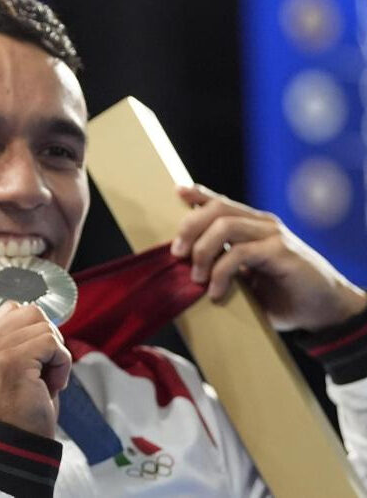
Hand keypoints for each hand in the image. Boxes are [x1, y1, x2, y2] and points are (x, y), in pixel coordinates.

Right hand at [0, 303, 71, 438]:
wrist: (15, 443)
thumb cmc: (19, 410)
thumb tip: (40, 318)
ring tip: (48, 379)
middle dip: (48, 337)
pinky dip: (62, 364)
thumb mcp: (8, 369)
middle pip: (31, 312)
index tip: (37, 358)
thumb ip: (14, 342)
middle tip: (47, 367)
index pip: (12, 309)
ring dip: (57, 354)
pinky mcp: (14, 360)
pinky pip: (52, 343)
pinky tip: (53, 384)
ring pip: (44, 326)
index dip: (34, 328)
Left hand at [171, 184, 365, 330]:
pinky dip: (221, 273)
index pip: (222, 202)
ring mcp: (274, 235)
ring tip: (196, 278)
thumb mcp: (247, 277)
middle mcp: (264, 224)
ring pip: (225, 226)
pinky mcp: (281, 252)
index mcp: (254, 226)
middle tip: (177, 254)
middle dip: (189, 228)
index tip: (178, 193)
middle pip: (217, 209)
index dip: (199, 195)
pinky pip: (240, 253)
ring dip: (203, 252)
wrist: (325, 310)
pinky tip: (216, 292)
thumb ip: (224, 264)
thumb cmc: (282, 294)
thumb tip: (189, 266)